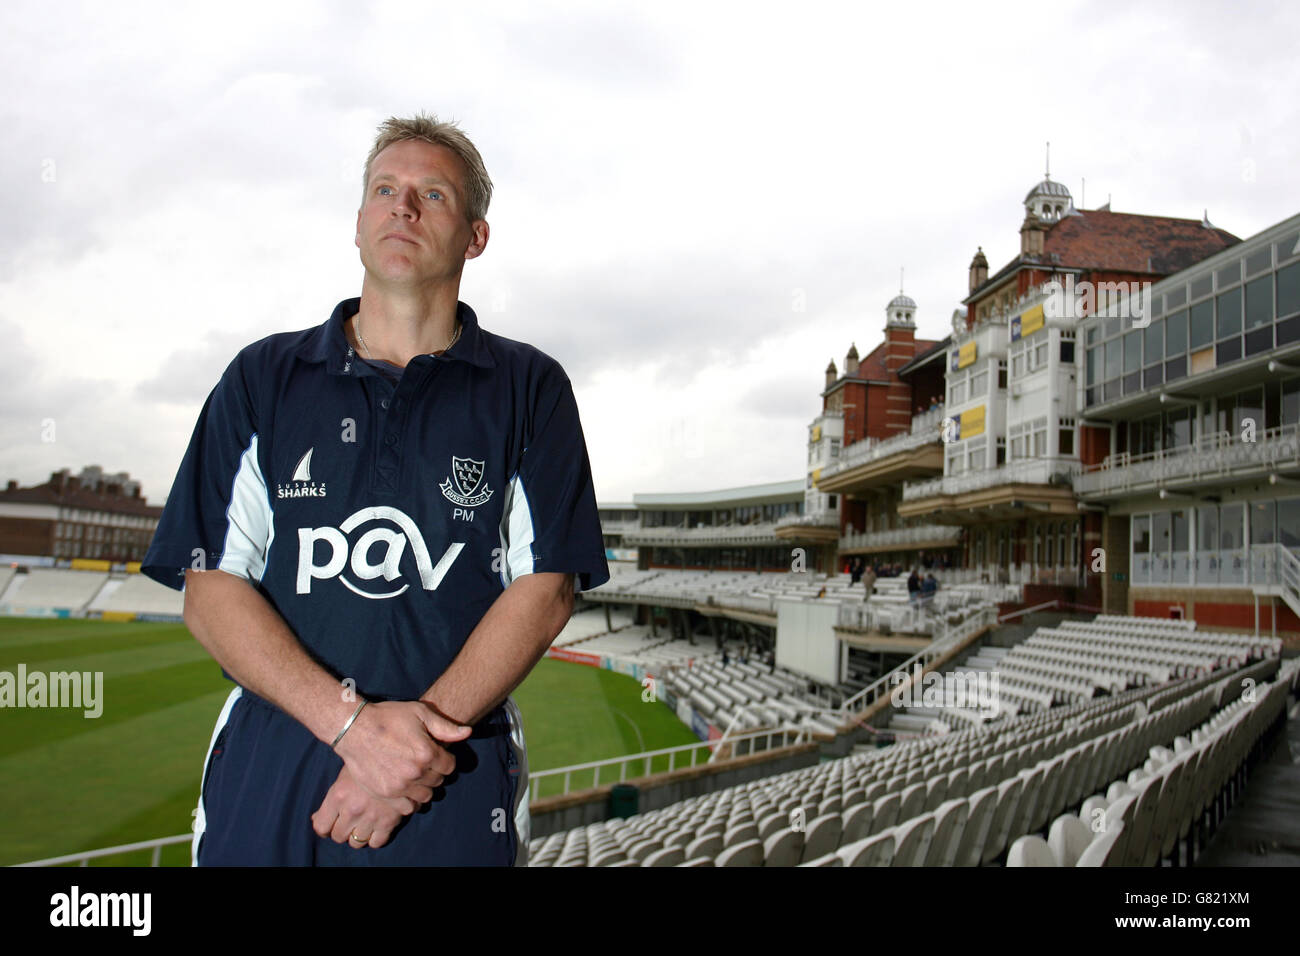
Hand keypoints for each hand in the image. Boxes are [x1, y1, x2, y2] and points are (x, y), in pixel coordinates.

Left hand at [311, 765, 412, 848]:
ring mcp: (371, 817)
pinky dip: (375, 838)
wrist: (398, 757)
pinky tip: (376, 828)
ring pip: (356, 842)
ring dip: (357, 836)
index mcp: (338, 795)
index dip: (324, 829)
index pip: (321, 826)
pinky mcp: (389, 821)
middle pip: (338, 836)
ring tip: (362, 825)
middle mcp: (352, 809)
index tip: (329, 826)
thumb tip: (315, 817)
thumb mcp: (345, 774)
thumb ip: (331, 799)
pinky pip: (376, 842)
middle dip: (342, 831)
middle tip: (348, 822)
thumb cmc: (368, 761)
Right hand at [333, 699, 471, 802]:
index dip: (445, 759)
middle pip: (438, 781)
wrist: (355, 729)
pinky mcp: (386, 794)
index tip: (437, 754)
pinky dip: (411, 800)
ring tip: (415, 775)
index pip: (450, 766)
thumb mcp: (419, 713)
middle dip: (435, 772)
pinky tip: (406, 788)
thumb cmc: (388, 717)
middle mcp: (416, 772)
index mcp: (427, 752)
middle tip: (424, 763)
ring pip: (425, 796)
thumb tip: (468, 733)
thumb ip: (445, 726)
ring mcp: (400, 786)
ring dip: (424, 787)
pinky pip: (408, 807)